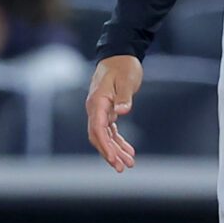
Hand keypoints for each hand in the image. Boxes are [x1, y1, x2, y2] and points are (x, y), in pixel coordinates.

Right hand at [84, 54, 144, 171]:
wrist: (120, 55)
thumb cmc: (123, 66)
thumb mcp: (127, 80)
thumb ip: (124, 96)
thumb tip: (122, 111)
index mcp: (97, 101)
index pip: (97, 129)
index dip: (105, 146)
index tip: (113, 159)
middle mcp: (95, 108)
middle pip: (98, 136)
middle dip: (109, 153)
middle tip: (121, 168)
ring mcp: (100, 110)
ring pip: (104, 136)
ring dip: (115, 150)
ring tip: (128, 164)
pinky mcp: (108, 110)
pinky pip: (110, 130)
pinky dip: (118, 141)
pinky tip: (128, 151)